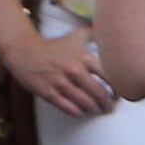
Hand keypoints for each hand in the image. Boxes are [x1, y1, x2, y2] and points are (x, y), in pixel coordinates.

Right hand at [2, 26, 116, 117]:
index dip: (118, 89)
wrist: (24, 51)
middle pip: (100, 94)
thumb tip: (112, 31)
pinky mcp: (49, 93)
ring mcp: (61, 83)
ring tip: (98, 110)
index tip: (119, 94)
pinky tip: (82, 111)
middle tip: (110, 107)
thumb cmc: (54, 46)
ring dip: (94, 110)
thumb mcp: (76, 36)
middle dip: (108, 104)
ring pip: (86, 104)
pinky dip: (79, 112)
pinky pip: (69, 109)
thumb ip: (95, 34)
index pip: (110, 77)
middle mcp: (75, 71)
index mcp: (84, 58)